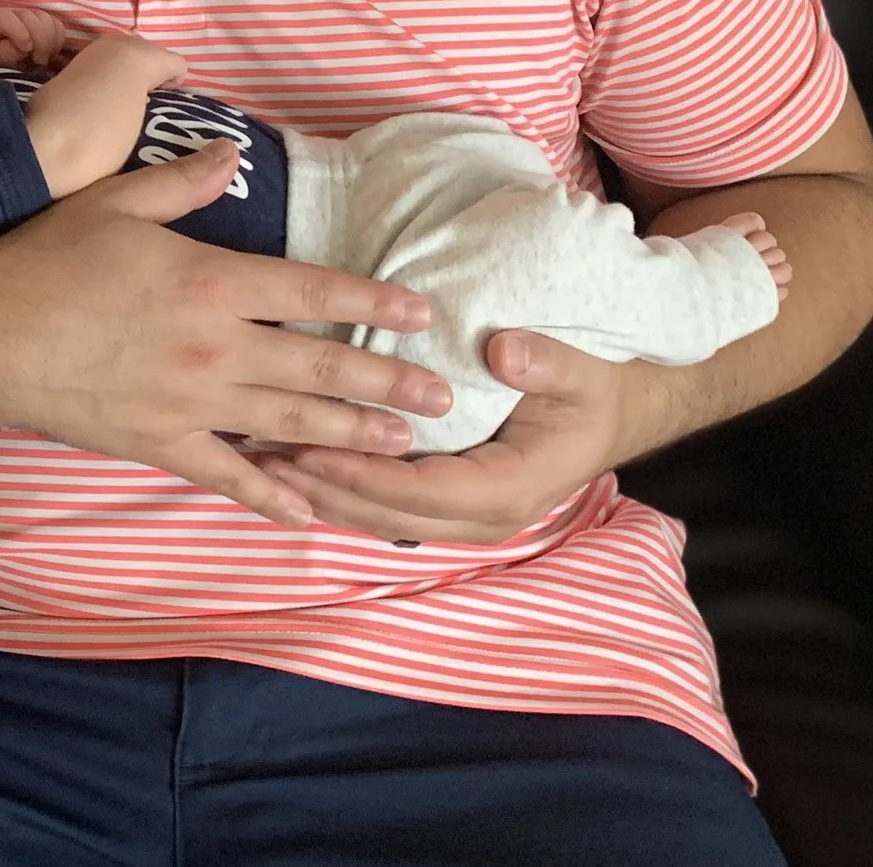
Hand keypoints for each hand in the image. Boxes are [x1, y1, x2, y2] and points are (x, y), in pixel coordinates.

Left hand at [0, 6, 69, 67]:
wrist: (6, 81)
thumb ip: (3, 55)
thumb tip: (24, 46)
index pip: (3, 18)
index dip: (18, 31)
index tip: (27, 49)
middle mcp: (9, 20)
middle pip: (29, 16)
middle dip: (38, 40)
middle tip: (38, 62)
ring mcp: (27, 21)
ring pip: (45, 19)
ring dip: (49, 42)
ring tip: (42, 61)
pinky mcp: (43, 27)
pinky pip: (57, 25)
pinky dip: (58, 41)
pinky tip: (50, 55)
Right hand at [0, 144, 451, 526]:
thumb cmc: (46, 260)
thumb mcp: (114, 201)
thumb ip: (181, 181)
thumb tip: (229, 149)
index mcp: (210, 280)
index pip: (311, 288)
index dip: (371, 301)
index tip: (421, 314)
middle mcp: (215, 345)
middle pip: (319, 364)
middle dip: (387, 381)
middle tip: (443, 398)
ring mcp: (192, 402)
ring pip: (290, 420)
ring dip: (352, 432)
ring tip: (403, 442)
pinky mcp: (161, 442)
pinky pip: (228, 475)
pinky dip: (270, 495)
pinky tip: (308, 511)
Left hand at [256, 329, 629, 543]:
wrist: (610, 417)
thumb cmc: (592, 391)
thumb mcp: (581, 370)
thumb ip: (547, 363)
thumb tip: (504, 353)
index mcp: (512, 487)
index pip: (425, 490)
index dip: (366, 474)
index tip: (312, 448)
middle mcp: (485, 516)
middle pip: (391, 514)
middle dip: (327, 490)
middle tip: (266, 459)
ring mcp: (465, 518)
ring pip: (381, 519)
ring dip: (323, 497)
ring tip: (262, 467)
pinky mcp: (448, 507)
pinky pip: (387, 509)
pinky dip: (341, 495)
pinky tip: (295, 472)